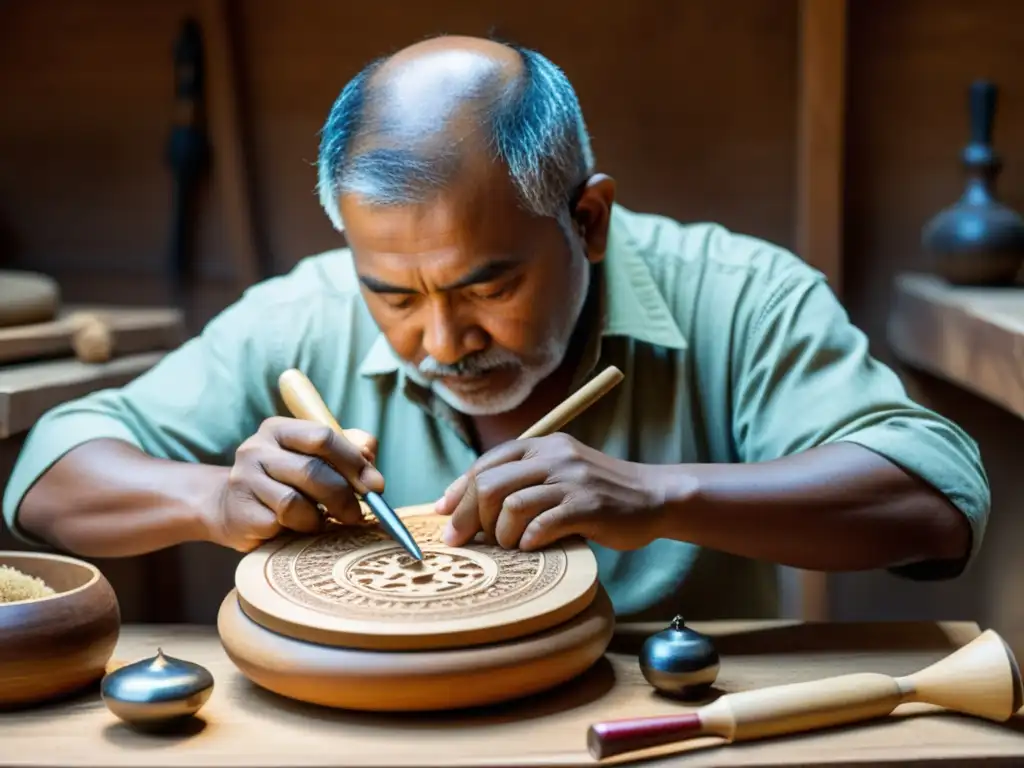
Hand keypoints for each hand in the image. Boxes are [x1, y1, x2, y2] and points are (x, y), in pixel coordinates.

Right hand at [204, 417, 382, 551]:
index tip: (376, 485)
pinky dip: (296, 530)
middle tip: (358, 514)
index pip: (323, 436)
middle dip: (344, 496)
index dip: (354, 462)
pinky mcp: (239, 513)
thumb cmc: (284, 480)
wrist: (228, 508)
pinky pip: (279, 525)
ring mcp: (243, 481)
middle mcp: (255, 449)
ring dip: (317, 517)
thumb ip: (347, 448)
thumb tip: (369, 452)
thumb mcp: (313, 457)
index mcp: (278, 429)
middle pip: (312, 471)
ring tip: (320, 519)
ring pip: (295, 503)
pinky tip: (295, 528)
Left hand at [434, 433, 665, 550]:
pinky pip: (541, 526)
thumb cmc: (598, 493)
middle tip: (462, 542)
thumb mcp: (559, 472)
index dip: (458, 491)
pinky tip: (533, 547)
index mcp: (542, 444)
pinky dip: (528, 541)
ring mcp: (572, 481)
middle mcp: (554, 456)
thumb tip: (462, 504)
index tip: (442, 514)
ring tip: (510, 545)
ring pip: (511, 507)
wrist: (654, 497)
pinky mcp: (588, 507)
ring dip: (500, 534)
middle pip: (490, 485)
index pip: (485, 464)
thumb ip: (520, 481)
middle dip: (467, 517)